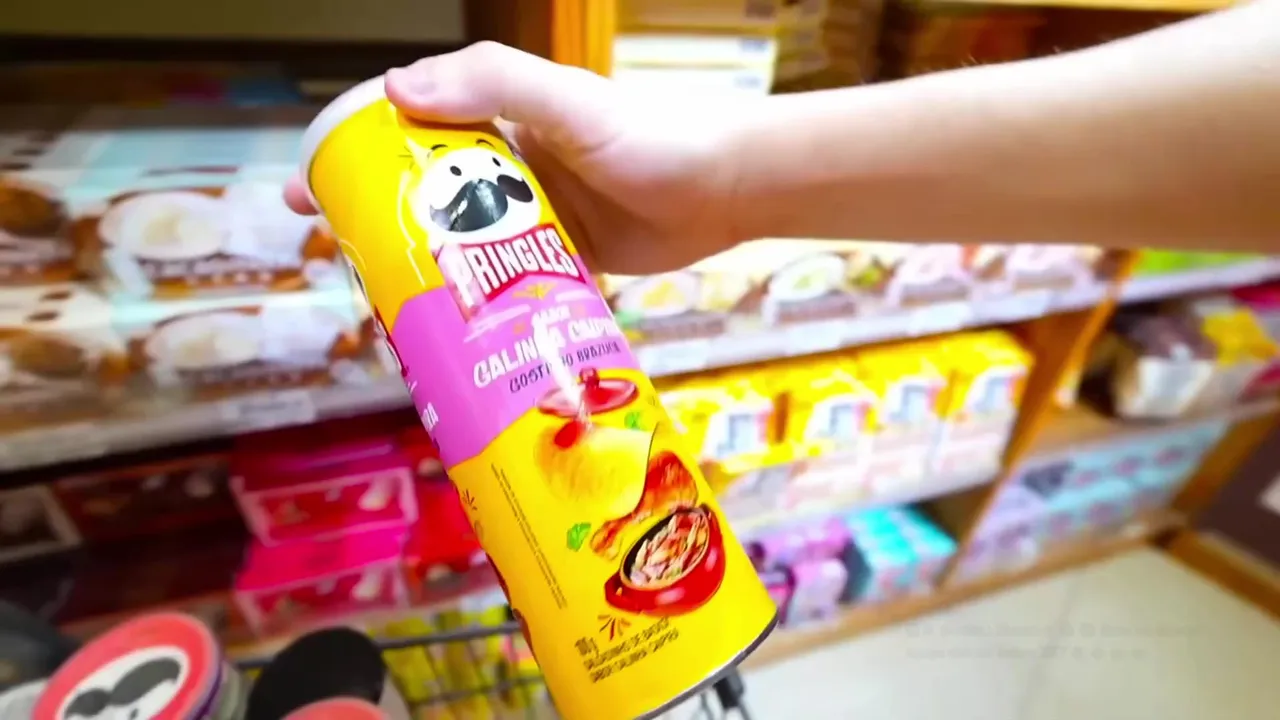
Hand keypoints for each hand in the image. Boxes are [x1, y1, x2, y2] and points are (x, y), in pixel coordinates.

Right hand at [284, 42, 743, 274]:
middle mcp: (509, 171)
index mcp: (498, 120)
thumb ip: (492, 83)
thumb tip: (395, 90)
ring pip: (461, 250)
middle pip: (424, 200)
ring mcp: (533, 221)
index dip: (354, 158)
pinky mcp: (561, 264)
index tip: (309, 194)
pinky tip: (451, 336)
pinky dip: (478, 306)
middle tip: (343, 271)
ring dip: (425, 277)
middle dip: (378, 230)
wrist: (729, 189)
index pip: (406, 132)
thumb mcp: (570, 102)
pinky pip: (506, 286)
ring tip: (387, 314)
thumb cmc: (655, 136)